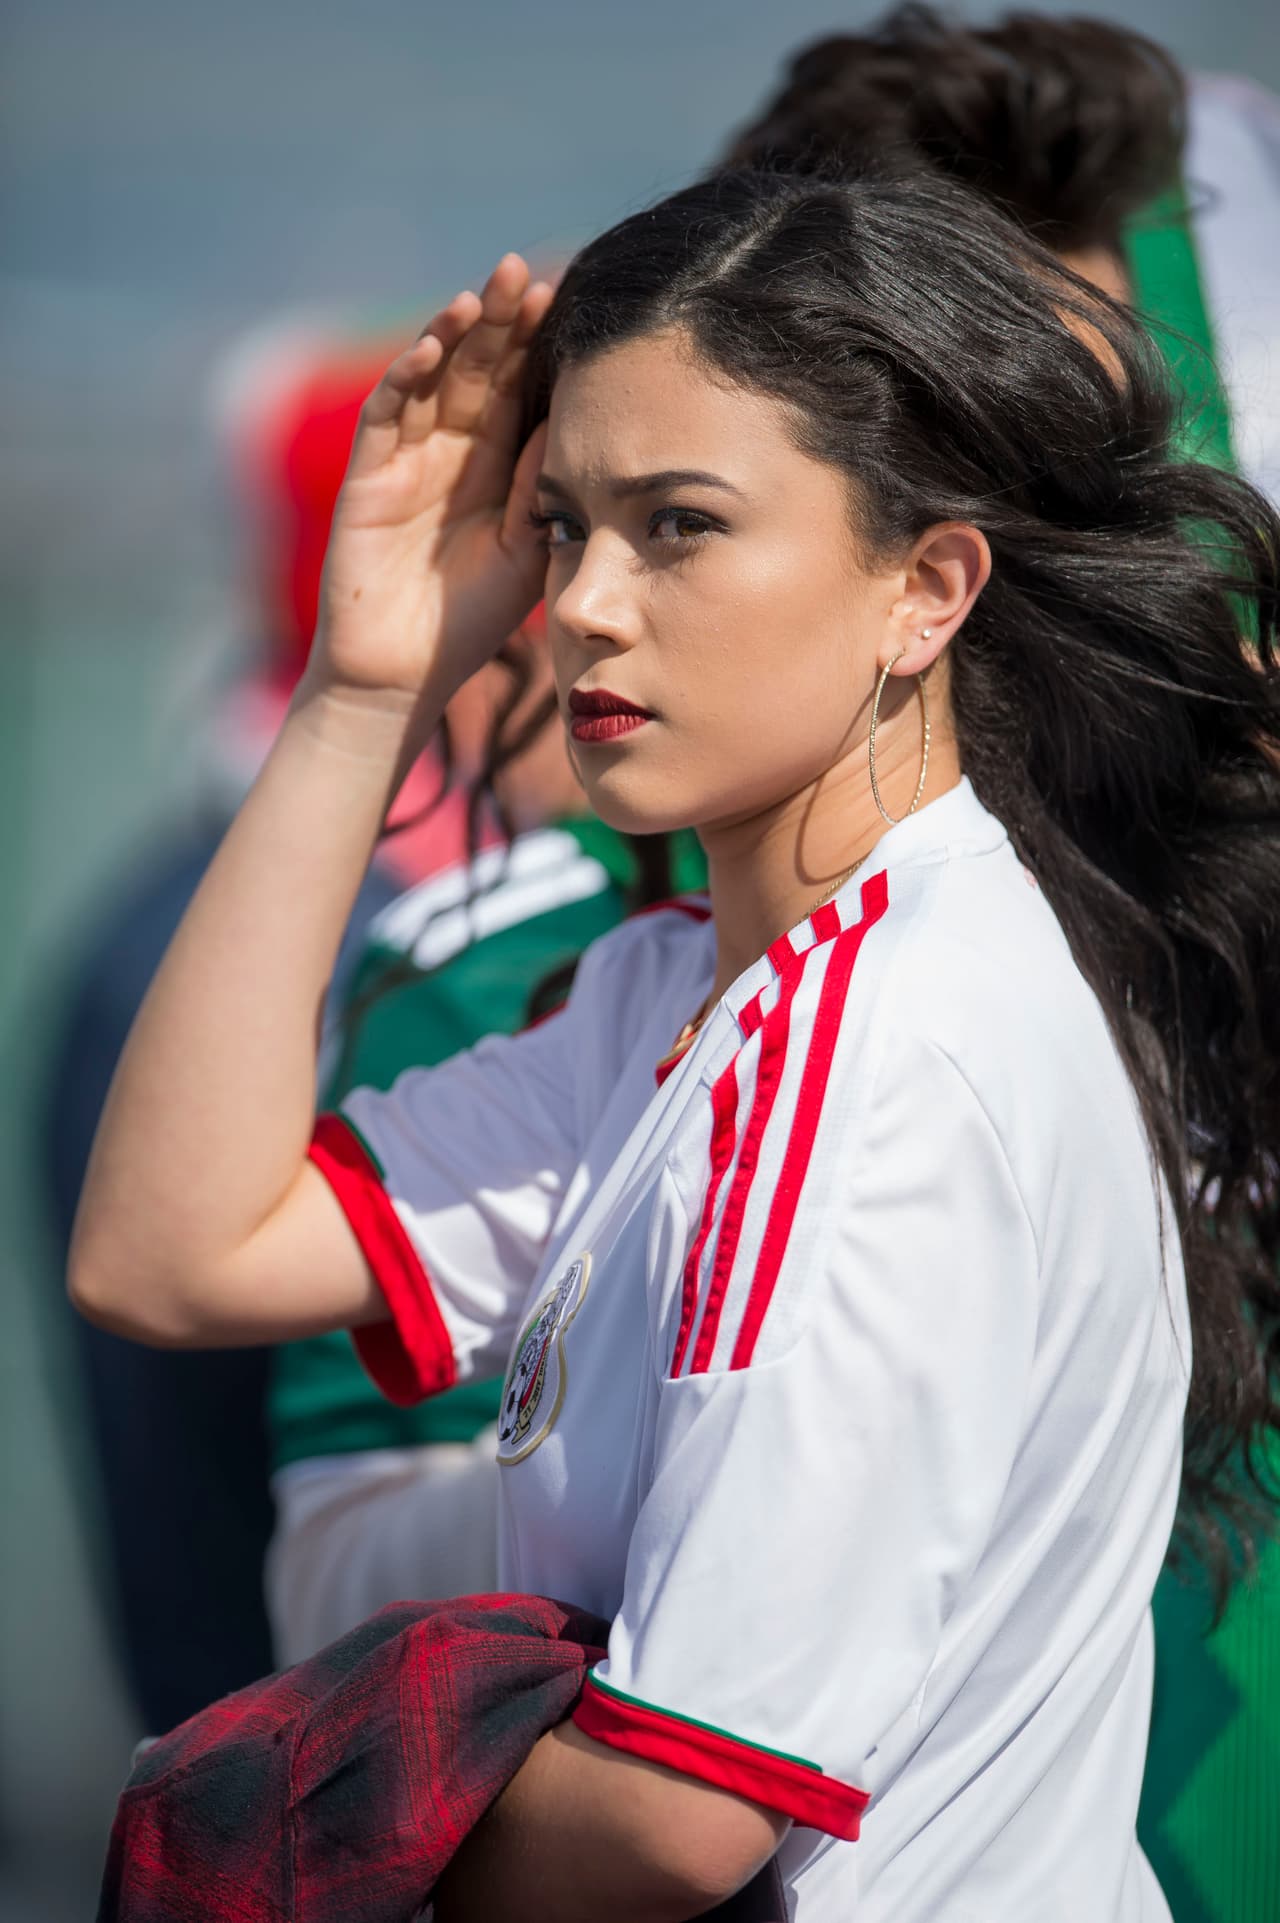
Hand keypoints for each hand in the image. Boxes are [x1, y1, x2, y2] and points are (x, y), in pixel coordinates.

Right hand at [310, 254, 554, 712]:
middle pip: (475, 370)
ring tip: (481, 295)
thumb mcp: (525, 551)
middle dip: (500, 321)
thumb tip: (569, 426)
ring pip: (429, 380)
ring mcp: (405, 460)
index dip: (538, 347)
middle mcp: (449, 452)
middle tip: (526, 271)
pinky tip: (430, 347)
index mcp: (493, 466)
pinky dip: (403, 379)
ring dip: (451, 335)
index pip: (517, 391)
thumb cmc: (470, 622)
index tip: (570, 301)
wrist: (405, 675)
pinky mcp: (367, 479)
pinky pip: (385, 417)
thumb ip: (541, 492)